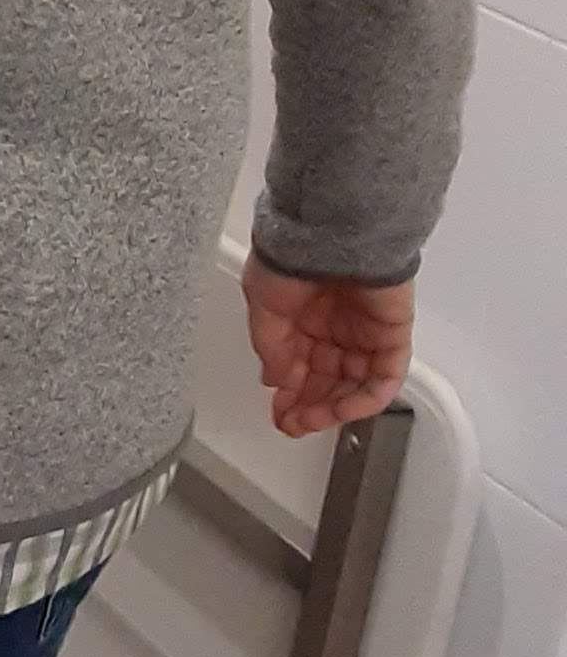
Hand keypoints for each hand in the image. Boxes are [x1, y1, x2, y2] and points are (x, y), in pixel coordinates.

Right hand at [242, 253, 413, 437]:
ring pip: (355, 384)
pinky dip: (367, 399)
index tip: (278, 414)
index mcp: (303, 317)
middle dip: (308, 406)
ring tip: (311, 421)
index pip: (300, 367)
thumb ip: (271, 348)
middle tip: (292, 424)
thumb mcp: (264, 305)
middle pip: (327, 380)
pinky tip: (342, 410)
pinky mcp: (392, 334)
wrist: (332, 232)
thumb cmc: (294, 255)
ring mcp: (365, 332)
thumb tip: (276, 379)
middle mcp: (335, 326)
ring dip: (333, 408)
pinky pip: (386, 376)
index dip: (289, 395)